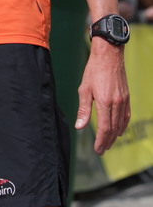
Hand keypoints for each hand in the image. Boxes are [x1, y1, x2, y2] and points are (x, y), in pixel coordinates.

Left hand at [75, 38, 129, 153]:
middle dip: (107, 141)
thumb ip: (83, 110)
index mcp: (104, 102)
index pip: (104, 128)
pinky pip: (126, 115)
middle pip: (113, 129)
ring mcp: (123, 100)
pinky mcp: (126, 97)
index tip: (97, 150)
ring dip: (115, 136)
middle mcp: (116, 103)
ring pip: (121, 123)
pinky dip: (122, 125)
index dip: (101, 141)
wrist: (109, 55)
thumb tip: (79, 127)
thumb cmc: (93, 70)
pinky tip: (119, 130)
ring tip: (108, 143)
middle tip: (102, 150)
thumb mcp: (84, 89)